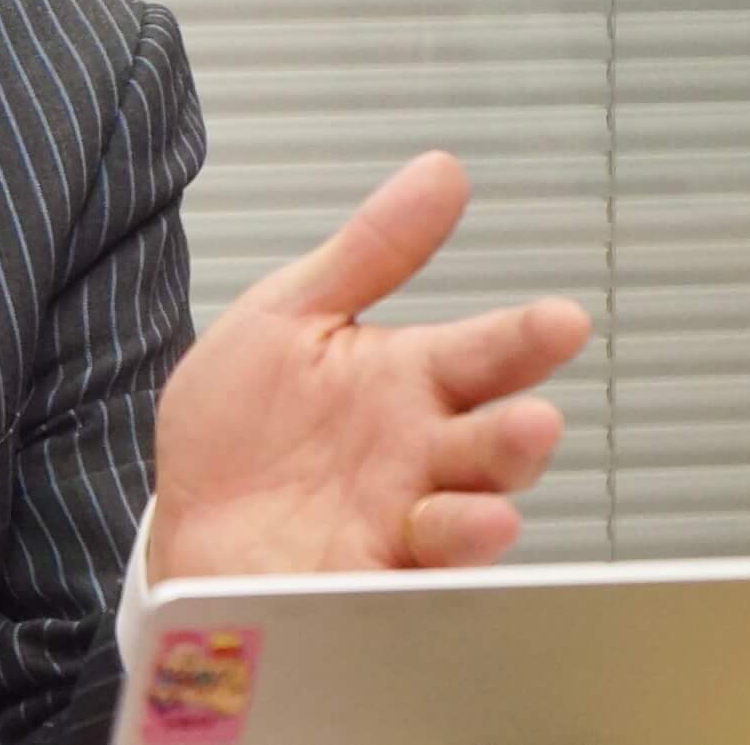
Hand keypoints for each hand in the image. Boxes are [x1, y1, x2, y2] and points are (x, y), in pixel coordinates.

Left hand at [150, 151, 592, 581]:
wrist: (186, 524)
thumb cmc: (243, 429)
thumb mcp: (291, 314)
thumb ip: (370, 250)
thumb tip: (440, 171)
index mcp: (406, 380)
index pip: (483, 353)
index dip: (525, 338)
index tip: (563, 320)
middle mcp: (418, 452)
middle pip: (493, 440)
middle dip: (519, 431)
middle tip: (533, 417)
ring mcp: (402, 518)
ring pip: (470, 512)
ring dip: (490, 502)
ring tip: (496, 491)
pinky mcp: (373, 579)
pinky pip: (422, 576)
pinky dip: (442, 559)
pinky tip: (455, 536)